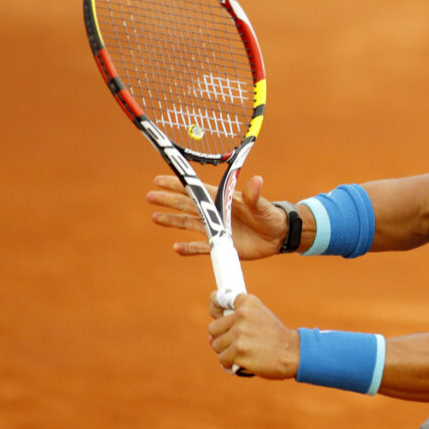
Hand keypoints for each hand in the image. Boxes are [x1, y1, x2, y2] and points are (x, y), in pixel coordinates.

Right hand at [147, 174, 287, 258]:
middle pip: (187, 205)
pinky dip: (188, 248)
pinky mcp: (220, 244)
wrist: (278, 236)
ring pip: (189, 224)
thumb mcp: (262, 205)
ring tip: (155, 218)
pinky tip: (176, 247)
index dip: (178, 185)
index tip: (159, 180)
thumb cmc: (270, 216)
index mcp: (222, 200)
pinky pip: (200, 247)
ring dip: (172, 222)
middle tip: (150, 196)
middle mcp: (216, 213)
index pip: (196, 190)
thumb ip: (254, 195)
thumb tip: (256, 180)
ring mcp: (216, 229)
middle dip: (168, 200)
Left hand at [208, 293, 298, 378]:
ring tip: (246, 352)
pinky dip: (231, 363)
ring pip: (216, 345)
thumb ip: (238, 320)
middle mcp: (242, 314)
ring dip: (227, 352)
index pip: (218, 299)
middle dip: (222, 337)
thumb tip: (210, 338)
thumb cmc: (275, 337)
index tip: (218, 314)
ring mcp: (239, 333)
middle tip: (241, 342)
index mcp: (248, 302)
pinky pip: (223, 359)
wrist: (293, 352)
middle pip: (213, 329)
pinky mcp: (238, 351)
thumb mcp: (260, 317)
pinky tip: (244, 362)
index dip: (215, 308)